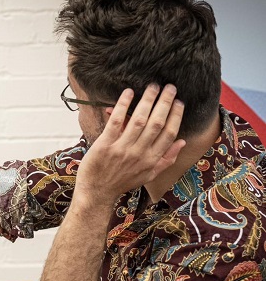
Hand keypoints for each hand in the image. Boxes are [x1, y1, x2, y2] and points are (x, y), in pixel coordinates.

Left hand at [75, 83, 184, 203]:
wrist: (97, 193)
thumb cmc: (122, 182)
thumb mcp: (148, 175)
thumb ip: (166, 159)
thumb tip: (182, 142)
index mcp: (152, 160)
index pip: (169, 133)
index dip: (176, 116)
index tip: (179, 102)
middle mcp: (139, 154)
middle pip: (157, 123)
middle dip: (165, 103)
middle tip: (170, 87)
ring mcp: (122, 149)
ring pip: (139, 120)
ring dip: (148, 101)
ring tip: (153, 87)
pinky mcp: (105, 145)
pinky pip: (116, 122)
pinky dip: (123, 106)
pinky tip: (128, 93)